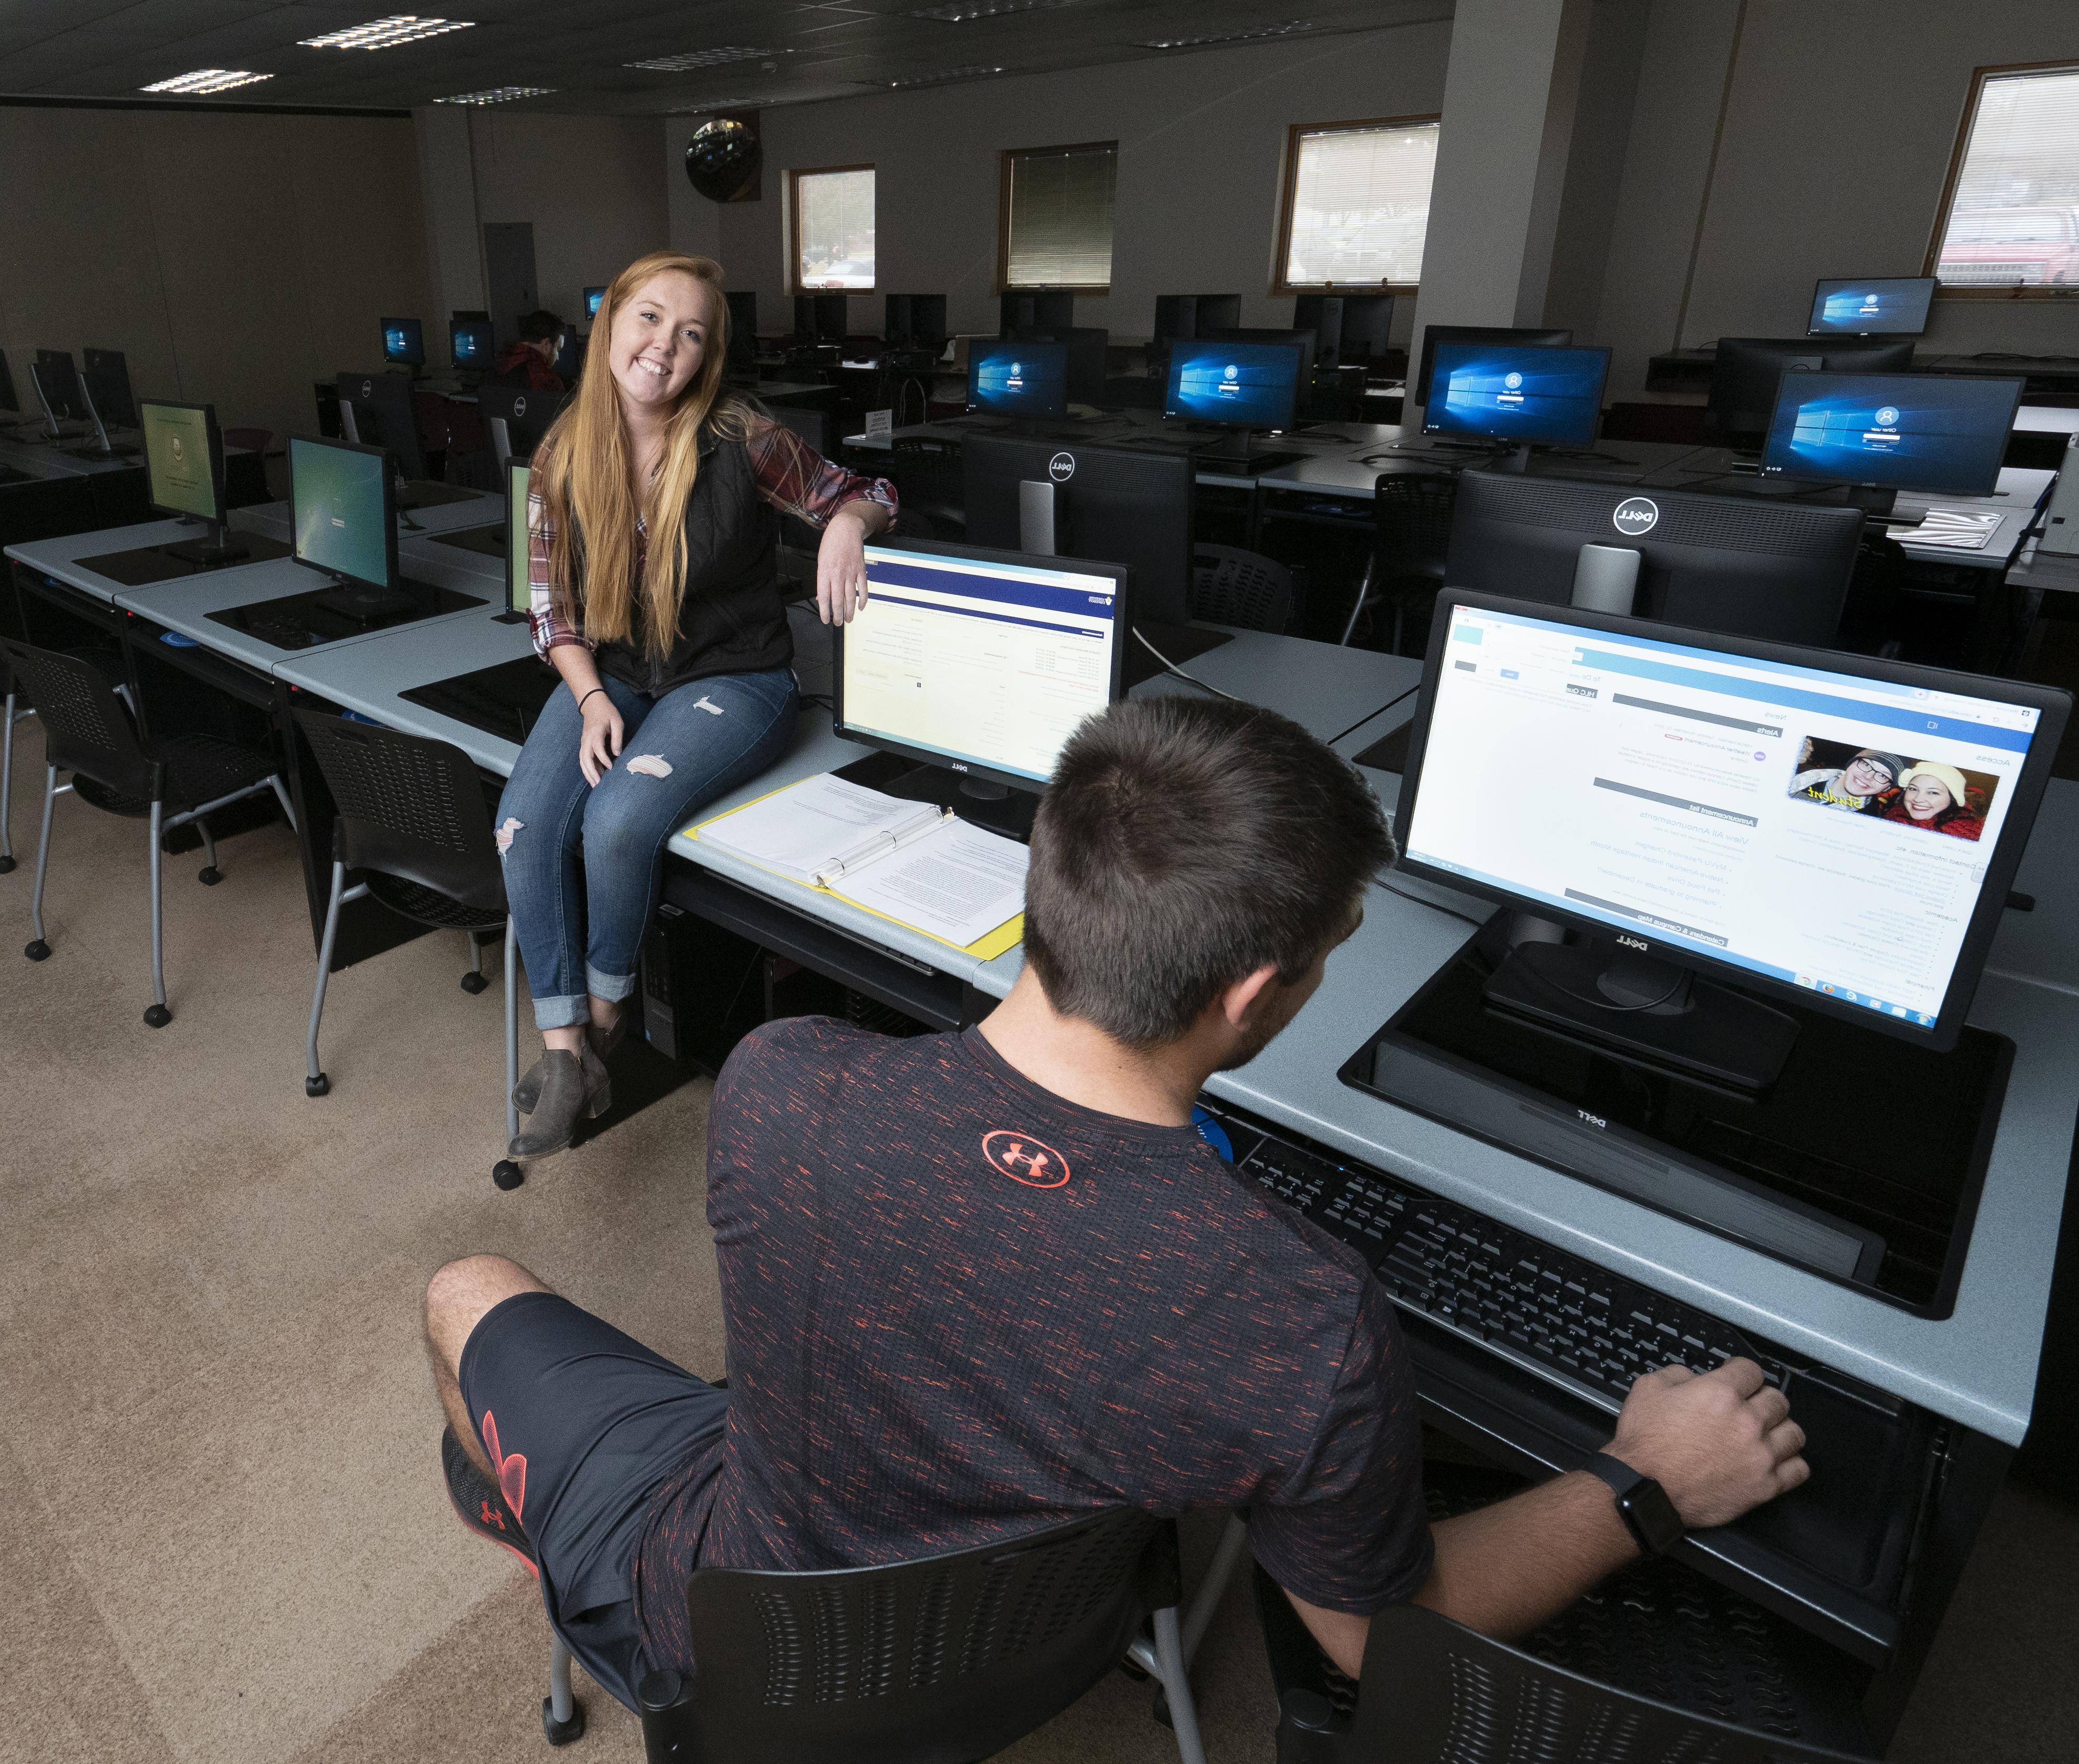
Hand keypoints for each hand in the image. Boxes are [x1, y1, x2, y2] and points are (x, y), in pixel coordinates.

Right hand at [577, 690, 623, 786]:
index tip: (611, 767)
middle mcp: (586, 739)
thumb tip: (618, 754)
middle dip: (591, 772)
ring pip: (582, 761)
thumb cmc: (607, 712)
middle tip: (599, 785)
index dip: (604, 759)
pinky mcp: (584, 745)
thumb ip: (617, 738)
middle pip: (585, 759)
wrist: (592, 704)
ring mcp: (583, 742)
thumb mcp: (617, 722)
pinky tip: (593, 778)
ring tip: (595, 786)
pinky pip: (583, 759)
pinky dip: (587, 769)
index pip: (597, 749)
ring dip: (587, 773)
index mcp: (595, 733)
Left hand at [816, 509, 871, 625]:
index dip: (825, 611)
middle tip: (838, 623)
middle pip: (838, 600)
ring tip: (848, 620)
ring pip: (851, 597)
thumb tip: (823, 598)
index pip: (824, 597)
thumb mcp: (821, 560)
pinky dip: (863, 599)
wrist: (846, 528)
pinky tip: (861, 607)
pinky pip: (863, 588)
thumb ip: (822, 580)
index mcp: (825, 572)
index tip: (825, 620)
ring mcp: (851, 572)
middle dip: (838, 615)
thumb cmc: (831, 543)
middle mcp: (838, 574)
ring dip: (849, 611)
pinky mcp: (861, 570)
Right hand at [1605, 1359, 1807, 1530]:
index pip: (1752, 1370)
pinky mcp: (1765, 1486)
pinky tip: (1776, 1461)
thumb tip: (1694, 1377)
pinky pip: (1798, 1470)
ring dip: (1780, 1429)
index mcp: (1721, 1393)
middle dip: (1762, 1399)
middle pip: (1778, 1399)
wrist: (1644, 1489)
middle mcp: (1747, 1421)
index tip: (1739, 1378)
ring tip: (1767, 1434)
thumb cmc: (1645, 1444)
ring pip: (1794, 1433)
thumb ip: (1677, 1374)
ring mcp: (1760, 1455)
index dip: (1742, 1372)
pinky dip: (1790, 1463)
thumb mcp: (1648, 1389)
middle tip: (1750, 1407)